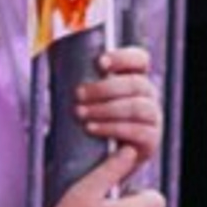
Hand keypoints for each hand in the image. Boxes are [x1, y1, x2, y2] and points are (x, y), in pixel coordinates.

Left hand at [71, 42, 162, 164]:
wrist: (98, 158)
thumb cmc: (90, 118)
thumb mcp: (86, 94)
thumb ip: (77, 73)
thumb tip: (52, 48)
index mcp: (135, 78)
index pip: (140, 59)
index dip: (123, 58)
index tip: (99, 63)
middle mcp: (149, 96)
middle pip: (136, 83)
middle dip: (104, 88)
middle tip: (78, 94)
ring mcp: (153, 119)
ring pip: (136, 107)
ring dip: (106, 109)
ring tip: (81, 113)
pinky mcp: (151, 141)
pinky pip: (137, 131)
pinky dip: (112, 128)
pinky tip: (92, 128)